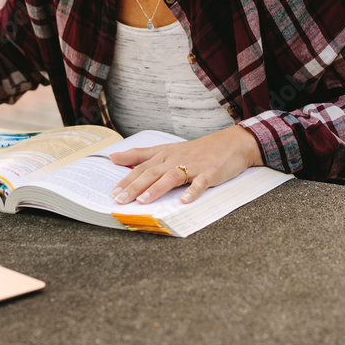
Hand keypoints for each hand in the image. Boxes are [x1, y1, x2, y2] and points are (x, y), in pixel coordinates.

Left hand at [109, 125, 262, 204]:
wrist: (231, 143)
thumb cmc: (198, 150)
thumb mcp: (167, 149)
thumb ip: (140, 155)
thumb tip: (113, 157)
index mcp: (165, 155)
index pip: (142, 167)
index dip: (127, 179)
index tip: (113, 192)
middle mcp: (176, 159)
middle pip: (152, 172)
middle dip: (135, 186)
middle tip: (120, 199)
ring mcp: (194, 166)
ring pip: (172, 176)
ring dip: (157, 189)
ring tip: (143, 201)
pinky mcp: (210, 173)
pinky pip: (200, 182)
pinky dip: (192, 191)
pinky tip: (184, 201)